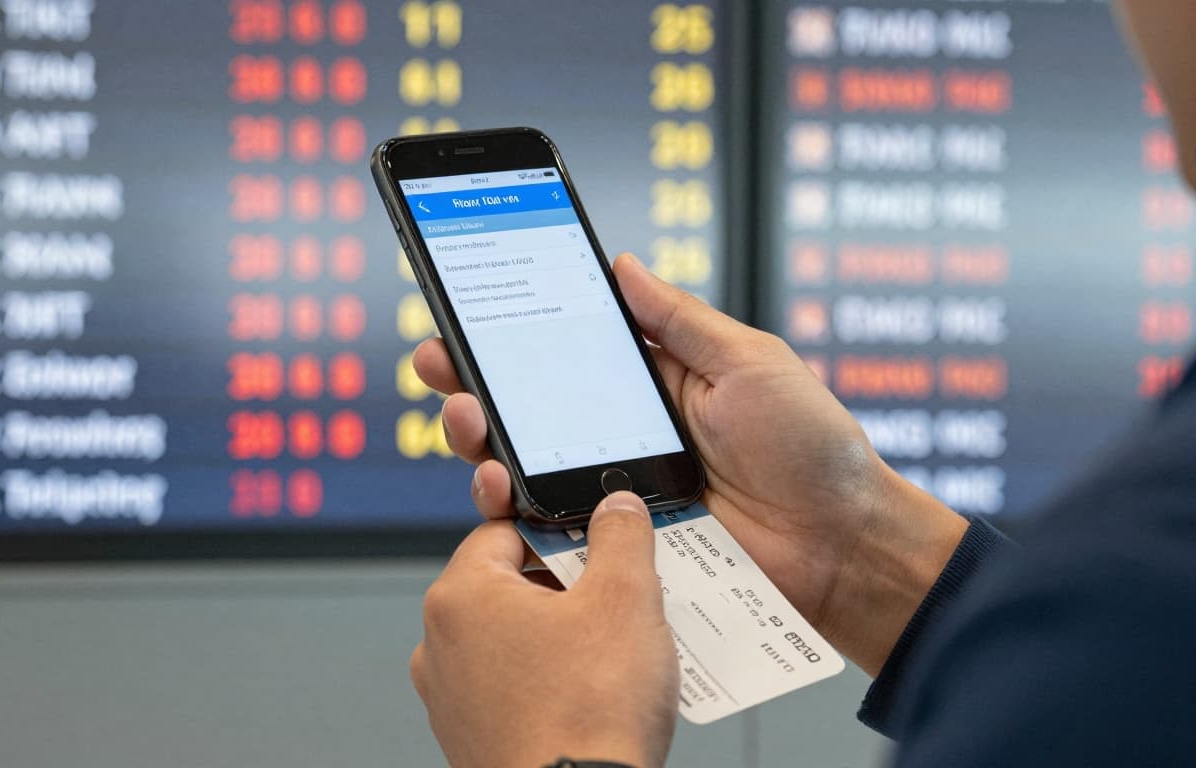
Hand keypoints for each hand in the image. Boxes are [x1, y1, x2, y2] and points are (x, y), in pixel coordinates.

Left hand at [411, 492, 677, 767]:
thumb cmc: (588, 713)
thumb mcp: (625, 599)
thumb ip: (621, 537)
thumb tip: (617, 508)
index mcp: (461, 596)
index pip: (505, 529)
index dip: (560, 528)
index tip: (598, 540)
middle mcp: (439, 644)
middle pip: (510, 584)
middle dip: (566, 585)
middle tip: (618, 598)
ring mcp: (450, 697)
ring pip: (514, 638)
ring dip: (562, 634)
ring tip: (615, 650)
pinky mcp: (470, 737)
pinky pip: (512, 687)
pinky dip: (550, 681)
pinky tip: (594, 694)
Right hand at [414, 254, 967, 674]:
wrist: (842, 548)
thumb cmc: (811, 449)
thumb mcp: (748, 362)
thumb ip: (679, 319)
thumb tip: (622, 263)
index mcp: (654, 385)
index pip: (566, 352)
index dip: (512, 334)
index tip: (463, 312)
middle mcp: (624, 437)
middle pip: (528, 409)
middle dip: (475, 384)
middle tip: (442, 365)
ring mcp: (616, 493)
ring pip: (525, 467)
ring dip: (482, 441)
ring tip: (469, 423)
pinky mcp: (616, 546)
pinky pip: (551, 528)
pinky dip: (512, 509)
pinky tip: (497, 486)